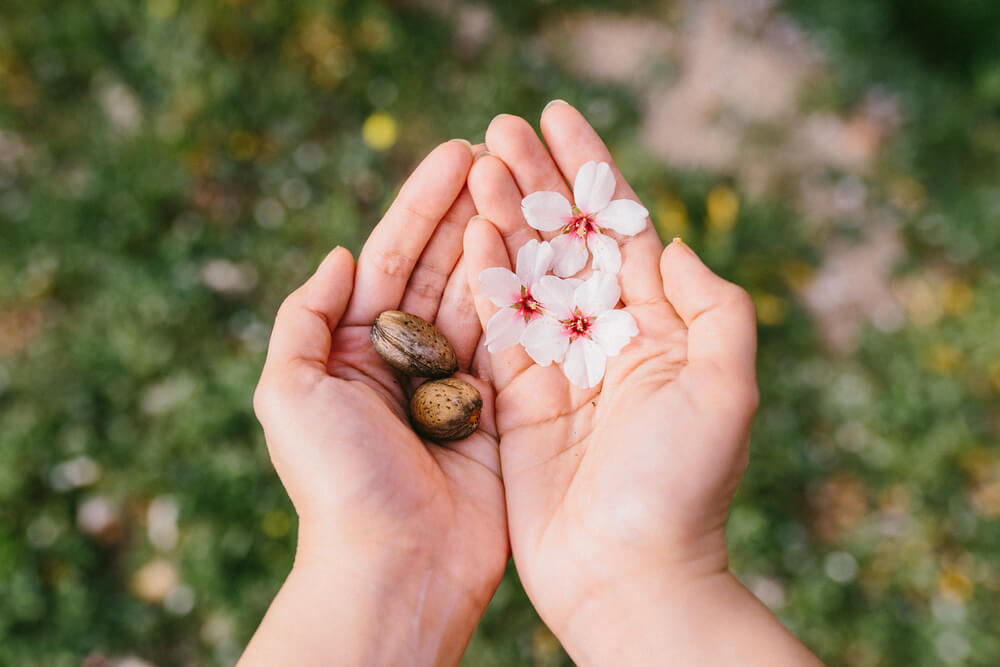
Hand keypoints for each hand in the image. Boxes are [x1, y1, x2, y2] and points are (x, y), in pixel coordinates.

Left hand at [243, 140, 507, 665]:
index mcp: (352, 349)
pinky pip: (514, 341)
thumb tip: (340, 254)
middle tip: (502, 151)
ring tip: (527, 183)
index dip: (421, 204)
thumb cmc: (335, 482)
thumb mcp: (290, 392)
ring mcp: (455, 382)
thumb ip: (304, 318)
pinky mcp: (499, 409)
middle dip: (468, 208)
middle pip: (441, 266)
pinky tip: (544, 249)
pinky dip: (526, 296)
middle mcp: (405, 359)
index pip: (391, 257)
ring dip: (501, 239)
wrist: (396, 565)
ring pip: (482, 295)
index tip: (456, 152)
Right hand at [464, 104, 819, 664]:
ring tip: (475, 160)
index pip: (620, 228)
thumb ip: (715, 309)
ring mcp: (559, 365)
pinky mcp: (516, 397)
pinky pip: (495, 324)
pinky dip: (481, 275)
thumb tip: (677, 245)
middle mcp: (607, 336)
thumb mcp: (726, 389)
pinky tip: (466, 230)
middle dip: (535, 180)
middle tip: (499, 127)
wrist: (629, 575)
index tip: (559, 117)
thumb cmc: (685, 486)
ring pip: (525, 271)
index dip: (590, 170)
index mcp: (659, 325)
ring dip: (501, 213)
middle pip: (566, 239)